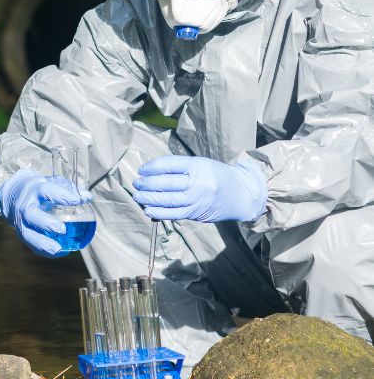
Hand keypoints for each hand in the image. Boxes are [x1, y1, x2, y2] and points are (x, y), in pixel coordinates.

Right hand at [0, 169, 92, 256]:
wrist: (11, 196)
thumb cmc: (37, 190)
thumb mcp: (51, 183)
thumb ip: (69, 189)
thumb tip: (87, 196)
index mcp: (35, 190)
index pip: (46, 191)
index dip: (61, 196)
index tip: (77, 201)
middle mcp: (25, 206)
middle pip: (31, 215)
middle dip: (46, 223)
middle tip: (62, 230)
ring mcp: (21, 221)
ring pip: (27, 234)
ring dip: (42, 243)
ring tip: (57, 249)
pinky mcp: (21, 233)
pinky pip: (30, 244)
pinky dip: (43, 251)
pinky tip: (58, 252)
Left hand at [132, 156, 266, 222]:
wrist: (242, 194)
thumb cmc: (218, 176)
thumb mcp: (202, 164)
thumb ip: (180, 168)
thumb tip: (152, 172)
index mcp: (198, 166)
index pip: (169, 165)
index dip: (152, 167)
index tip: (142, 169)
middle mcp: (197, 183)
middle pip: (166, 183)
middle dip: (147, 183)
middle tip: (136, 183)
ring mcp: (196, 199)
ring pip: (167, 199)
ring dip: (148, 198)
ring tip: (138, 195)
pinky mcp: (195, 213)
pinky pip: (173, 213)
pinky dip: (158, 212)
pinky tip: (148, 209)